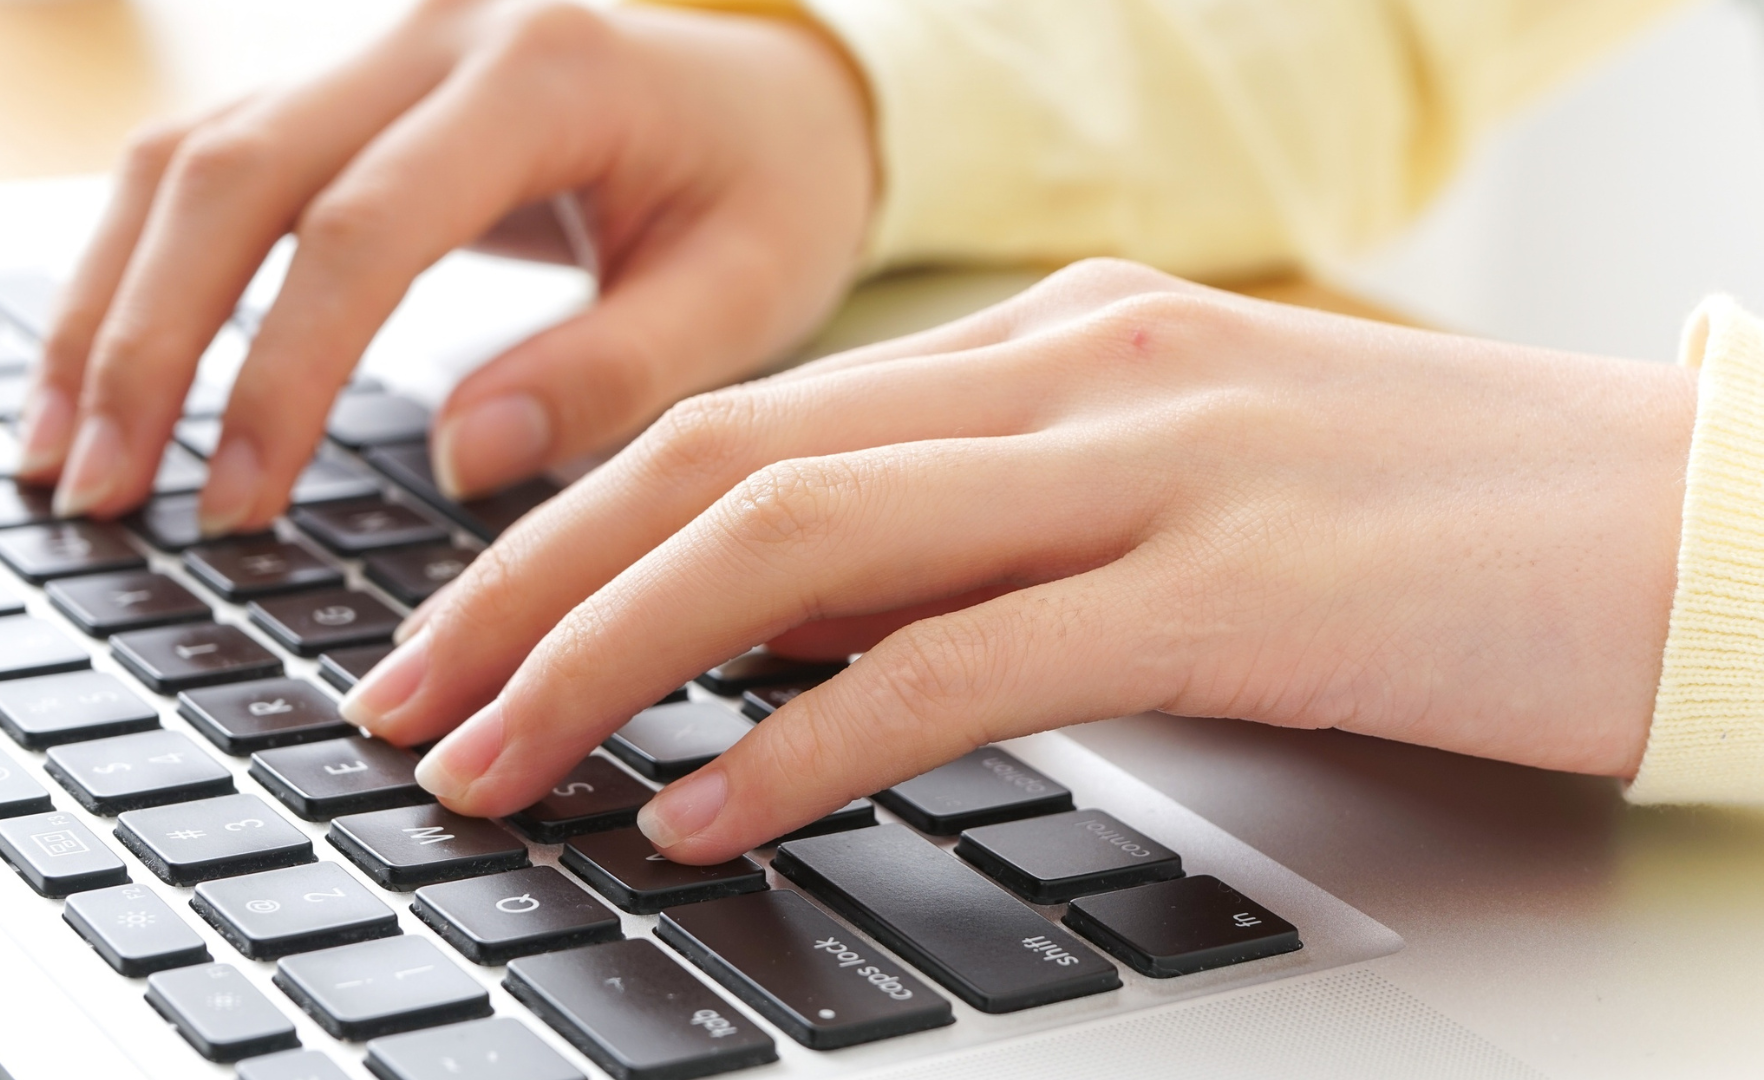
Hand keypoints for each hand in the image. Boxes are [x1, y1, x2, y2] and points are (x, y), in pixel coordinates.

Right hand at [24, 0, 872, 531]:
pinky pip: (210, 165)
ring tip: (66, 459)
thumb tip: (460, 459)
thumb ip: (613, 374)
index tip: (236, 503)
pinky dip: (143, 270)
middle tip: (102, 496)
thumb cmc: (774, 192)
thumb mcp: (745, 294)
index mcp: (546, 73)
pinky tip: (105, 374)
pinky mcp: (353, 88)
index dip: (282, 372)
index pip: (366, 227)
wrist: (779, 93)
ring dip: (110, 309)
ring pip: (189, 158)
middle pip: (232, 173)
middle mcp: (438, 32)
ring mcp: (382, 46)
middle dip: (147, 344)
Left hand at [348, 259, 1694, 862]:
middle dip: (529, 589)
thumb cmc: (1431, 524)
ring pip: (801, 547)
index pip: (746, 421)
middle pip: (725, 466)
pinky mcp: (1231, 591)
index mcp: (1052, 345)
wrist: (1692, 520)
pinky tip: (701, 814)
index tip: (458, 626)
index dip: (570, 527)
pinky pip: (962, 666)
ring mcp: (1150, 470)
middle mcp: (1074, 376)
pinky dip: (806, 742)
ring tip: (492, 767)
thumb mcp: (1173, 491)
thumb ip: (983, 534)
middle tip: (405, 703)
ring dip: (611, 662)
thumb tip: (789, 631)